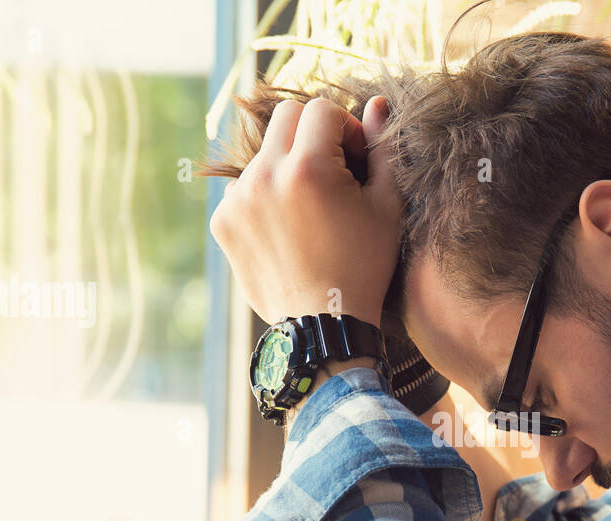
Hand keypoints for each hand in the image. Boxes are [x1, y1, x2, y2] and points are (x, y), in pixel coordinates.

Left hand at [210, 96, 400, 326]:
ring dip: (287, 167)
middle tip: (332, 172)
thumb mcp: (387, 208)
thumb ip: (382, 150)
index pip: (321, 109)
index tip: (354, 159)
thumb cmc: (364, 267)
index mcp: (308, 168)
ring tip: (309, 210)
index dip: (345, 128)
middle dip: (312, 134)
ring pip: (263, 154)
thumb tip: (377, 105)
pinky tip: (287, 230)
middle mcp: (265, 176)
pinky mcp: (223, 222)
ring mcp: (238, 200)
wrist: (323, 326)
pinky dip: (265, 198)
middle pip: (285, 117)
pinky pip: (244, 189)